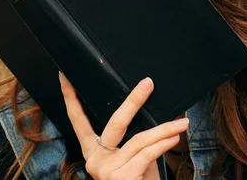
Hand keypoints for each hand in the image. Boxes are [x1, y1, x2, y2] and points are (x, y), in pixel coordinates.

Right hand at [59, 72, 188, 179]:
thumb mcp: (131, 162)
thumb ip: (135, 145)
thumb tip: (154, 122)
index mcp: (91, 152)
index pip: (77, 121)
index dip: (71, 98)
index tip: (65, 77)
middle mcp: (94, 160)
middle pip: (115, 123)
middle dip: (133, 100)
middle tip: (147, 83)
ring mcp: (106, 170)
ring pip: (139, 139)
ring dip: (164, 129)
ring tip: (181, 123)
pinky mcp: (121, 177)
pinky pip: (148, 154)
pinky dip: (163, 143)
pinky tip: (174, 137)